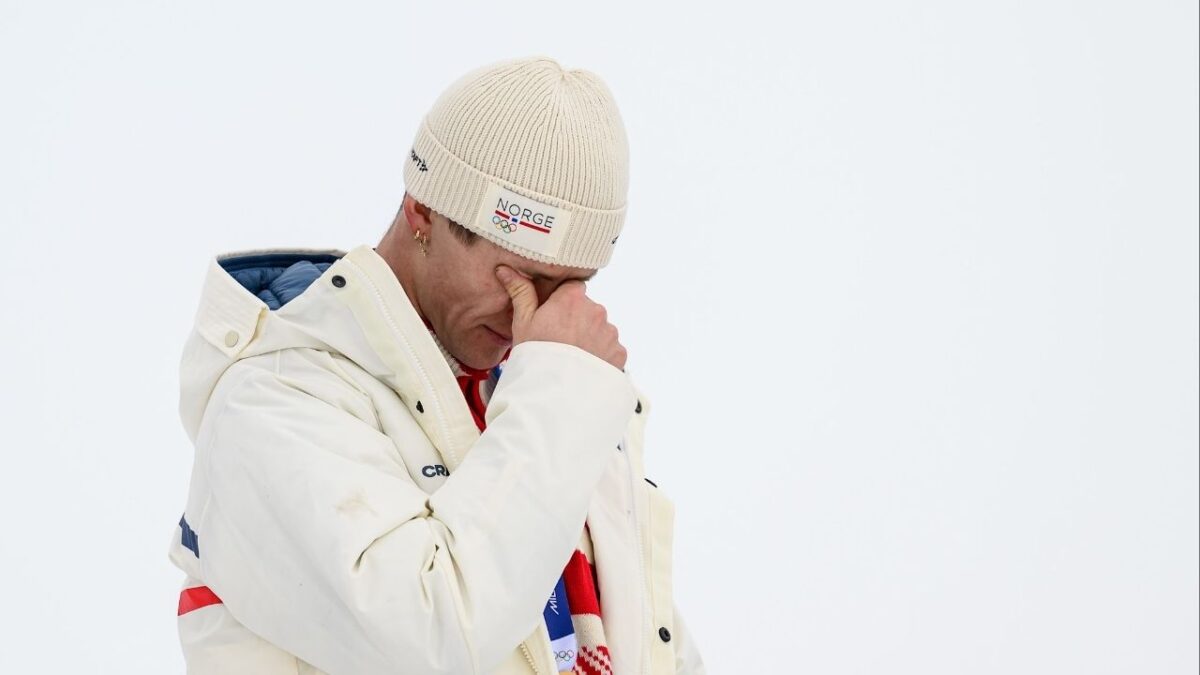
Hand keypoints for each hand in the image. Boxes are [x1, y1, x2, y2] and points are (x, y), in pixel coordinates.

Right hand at [495, 265, 626, 370]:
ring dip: (590, 338)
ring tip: (572, 358)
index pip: (573, 287)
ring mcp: (610, 332)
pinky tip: (584, 368)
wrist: (555, 395)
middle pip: (588, 309)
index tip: (554, 315)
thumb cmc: (535, 356)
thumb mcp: (523, 322)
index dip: (563, 301)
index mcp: (572, 298)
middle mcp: (596, 310)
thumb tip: (505, 270)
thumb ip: (521, 293)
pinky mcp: (620, 353)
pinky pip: (610, 349)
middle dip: (577, 321)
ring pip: (600, 329)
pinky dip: (601, 356)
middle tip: (559, 342)